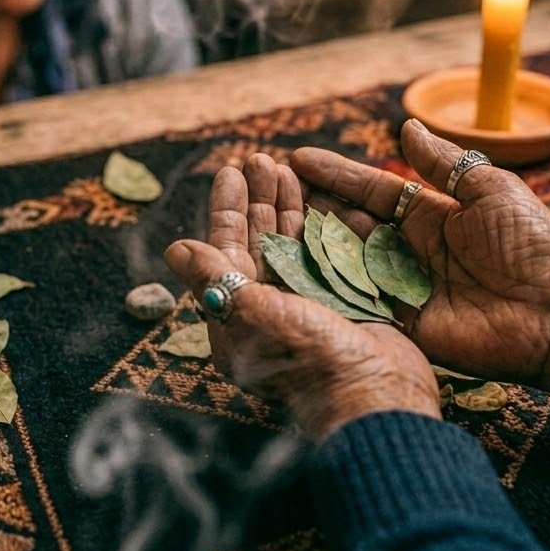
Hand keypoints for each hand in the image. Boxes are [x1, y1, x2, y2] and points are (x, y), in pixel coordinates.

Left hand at [164, 156, 439, 440]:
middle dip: (259, 198)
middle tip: (262, 158)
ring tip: (290, 166)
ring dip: (289, 205)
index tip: (230, 172)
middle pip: (259, 241)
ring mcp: (309, 305)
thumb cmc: (306, 359)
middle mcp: (270, 309)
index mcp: (238, 316)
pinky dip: (324, 223)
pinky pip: (329, 254)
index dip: (227, 210)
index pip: (225, 250)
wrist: (374, 392)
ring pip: (294, 243)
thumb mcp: (250, 314)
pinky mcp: (344, 303)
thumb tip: (175, 249)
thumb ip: (214, 279)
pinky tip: (325, 196)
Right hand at [291, 120, 549, 416]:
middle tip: (265, 188)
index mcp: (431, 215)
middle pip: (348, 224)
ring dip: (307, 243)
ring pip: (344, 262)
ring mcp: (402, 289)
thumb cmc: (532, 244)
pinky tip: (287, 272)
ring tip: (264, 221)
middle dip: (308, 206)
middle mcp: (409, 250)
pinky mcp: (402, 326)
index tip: (295, 159)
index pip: (370, 190)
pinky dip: (324, 289)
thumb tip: (406, 126)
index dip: (334, 174)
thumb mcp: (488, 189)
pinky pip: (357, 304)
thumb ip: (443, 163)